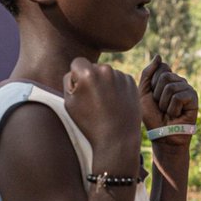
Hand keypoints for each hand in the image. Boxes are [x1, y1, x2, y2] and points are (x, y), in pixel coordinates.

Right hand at [63, 57, 140, 173]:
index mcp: (88, 73)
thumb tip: (75, 70)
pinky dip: (117, 87)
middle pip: (93, 67)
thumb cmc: (89, 122)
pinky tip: (115, 103)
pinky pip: (119, 79)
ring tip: (105, 104)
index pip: (77, 63)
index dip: (76, 76)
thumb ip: (68, 79)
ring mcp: (121, 76)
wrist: (117, 138)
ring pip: (107, 73)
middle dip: (91, 78)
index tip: (80, 91)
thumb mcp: (69, 102)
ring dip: (105, 83)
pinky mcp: (132, 82)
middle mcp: (106, 70)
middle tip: (94, 100)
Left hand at [139, 56, 198, 145]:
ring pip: (171, 87)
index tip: (154, 97)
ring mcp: (187, 89)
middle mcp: (179, 81)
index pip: (162, 67)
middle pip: (165, 76)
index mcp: (168, 79)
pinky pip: (178, 97)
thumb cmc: (152, 116)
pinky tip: (176, 115)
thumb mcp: (143, 93)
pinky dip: (173, 109)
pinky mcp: (193, 98)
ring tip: (168, 112)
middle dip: (158, 94)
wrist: (162, 135)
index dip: (153, 83)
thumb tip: (159, 56)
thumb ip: (148, 73)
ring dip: (165, 104)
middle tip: (161, 107)